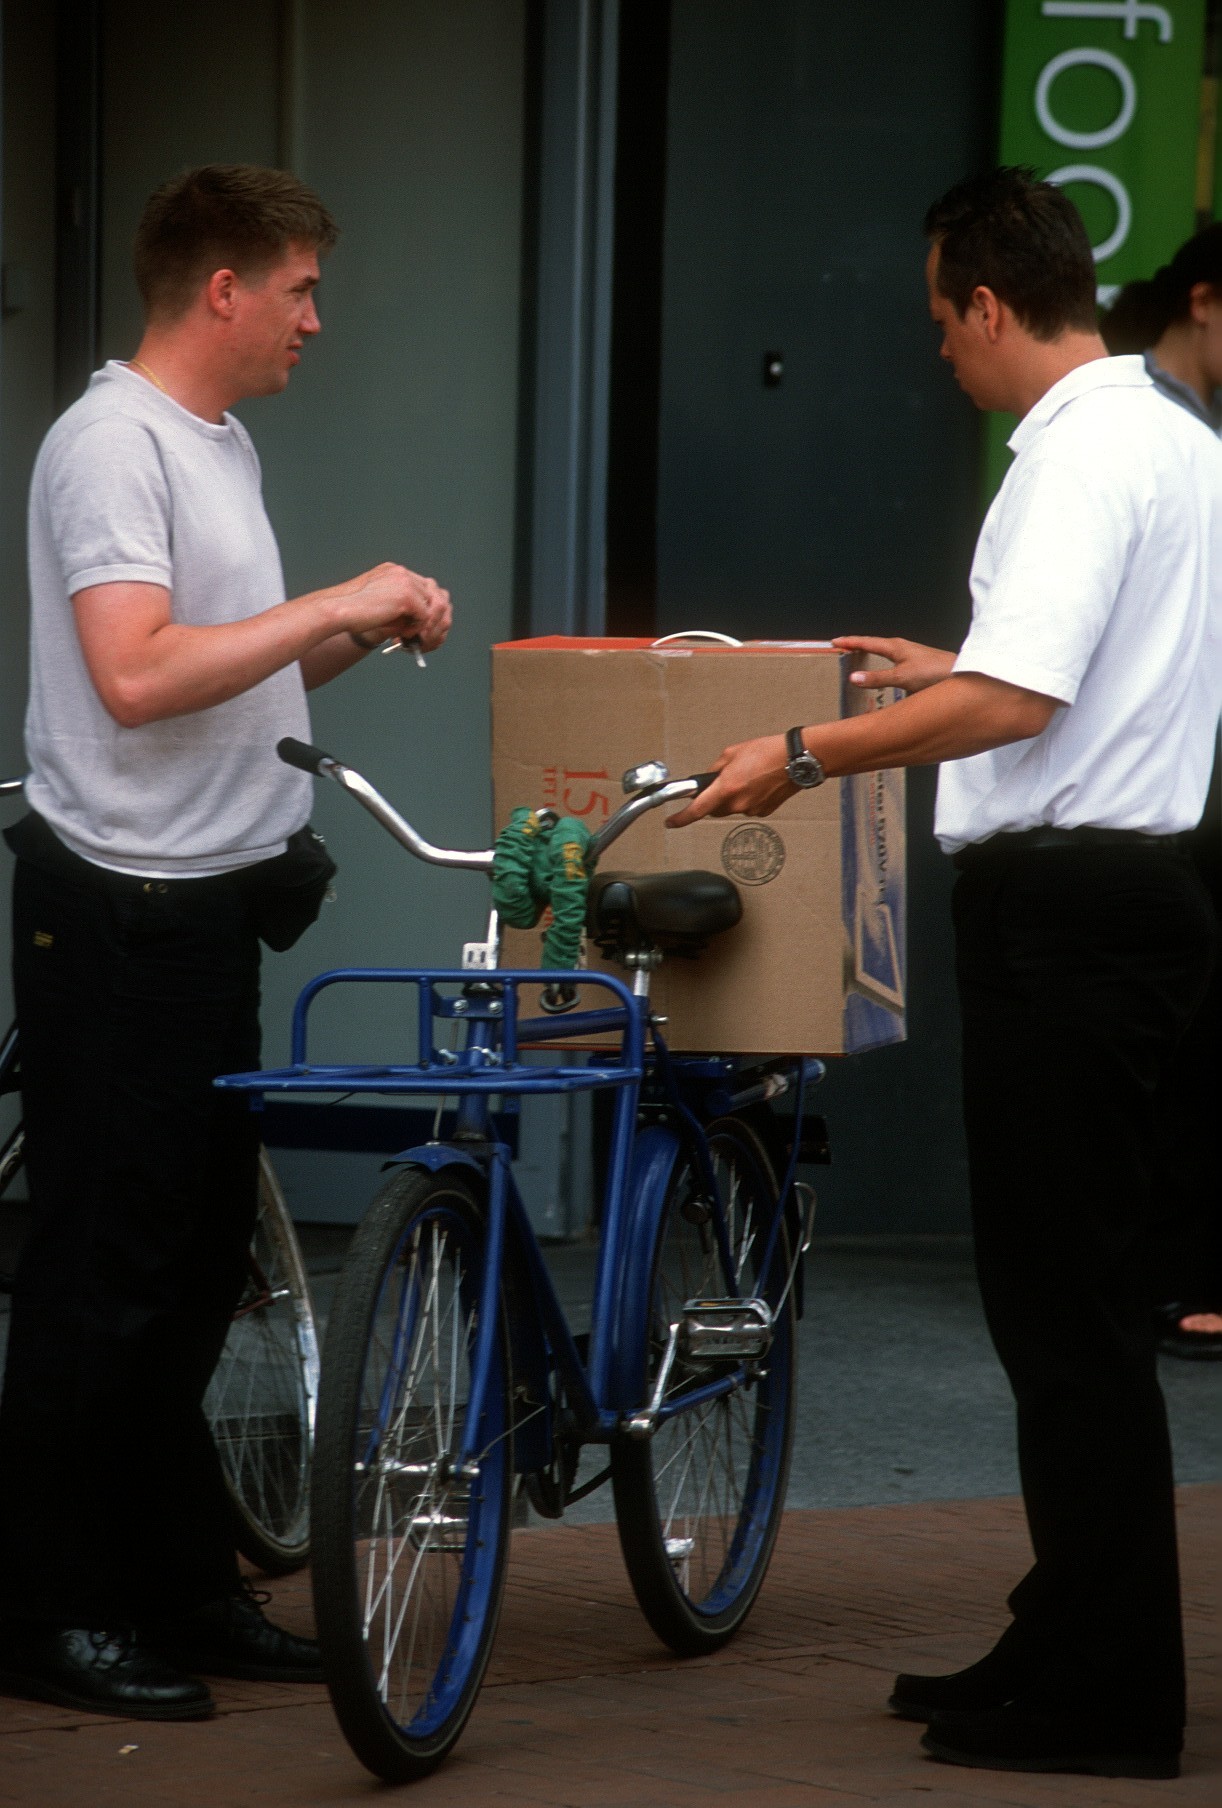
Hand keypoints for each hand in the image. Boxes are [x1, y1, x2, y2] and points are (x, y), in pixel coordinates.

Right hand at [347, 563, 452, 651]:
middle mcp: (400, 572)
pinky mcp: (406, 597)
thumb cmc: (352, 611)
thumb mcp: (380, 602)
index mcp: (393, 570)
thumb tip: (418, 619)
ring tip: (408, 634)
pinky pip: (424, 615)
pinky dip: (417, 627)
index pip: (419, 585)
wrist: (339, 610)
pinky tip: (403, 634)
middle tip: (414, 631)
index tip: (412, 622)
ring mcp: (404, 582)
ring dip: (422, 622)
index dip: (419, 605)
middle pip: (429, 593)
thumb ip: (398, 604)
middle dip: (425, 614)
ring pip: (429, 604)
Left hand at [666, 733, 793, 826]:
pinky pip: (748, 808)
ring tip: (748, 777)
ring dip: (733, 796)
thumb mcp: (732, 753)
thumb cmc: (767, 752)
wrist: (795, 760)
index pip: (697, 809)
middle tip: (724, 781)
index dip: (681, 818)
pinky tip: (758, 784)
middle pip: (715, 809)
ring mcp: (751, 810)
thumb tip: (710, 778)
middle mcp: (737, 803)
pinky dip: (748, 798)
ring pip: (732, 808)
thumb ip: (715, 768)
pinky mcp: (764, 811)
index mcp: (726, 788)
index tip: (671, 822)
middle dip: (714, 799)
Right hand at [832, 635, 954, 693]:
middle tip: (842, 647)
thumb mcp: (901, 677)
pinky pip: (892, 661)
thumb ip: (877, 679)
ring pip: (883, 652)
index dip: (850, 642)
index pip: (866, 642)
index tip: (835, 642)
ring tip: (857, 657)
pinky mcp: (916, 665)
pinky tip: (883, 673)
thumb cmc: (933, 673)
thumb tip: (852, 678)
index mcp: (895, 646)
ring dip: (869, 654)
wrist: (960, 675)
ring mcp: (909, 655)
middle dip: (857, 645)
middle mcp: (901, 648)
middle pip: (873, 644)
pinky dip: (881, 664)